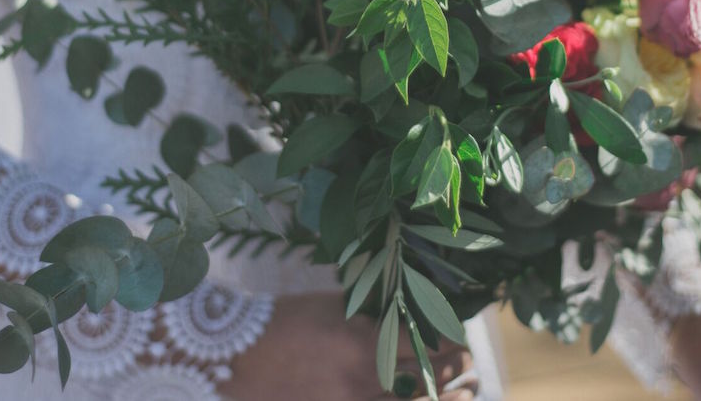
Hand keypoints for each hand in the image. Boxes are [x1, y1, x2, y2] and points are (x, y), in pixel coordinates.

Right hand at [219, 291, 476, 400]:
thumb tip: (414, 322)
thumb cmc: (283, 322)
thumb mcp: (335, 309)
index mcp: (366, 345)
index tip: (462, 342)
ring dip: (444, 400)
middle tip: (469, 368)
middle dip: (456, 375)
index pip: (430, 348)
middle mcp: (364, 383)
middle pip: (430, 385)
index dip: (453, 347)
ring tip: (462, 393)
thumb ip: (375, 318)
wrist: (230, 357)